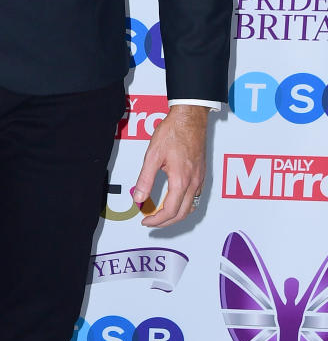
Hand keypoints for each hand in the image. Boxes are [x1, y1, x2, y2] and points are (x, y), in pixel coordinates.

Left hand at [132, 105, 207, 227]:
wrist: (190, 118)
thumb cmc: (173, 132)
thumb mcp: (153, 155)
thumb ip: (145, 179)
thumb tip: (138, 198)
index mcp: (181, 179)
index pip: (170, 210)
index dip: (156, 220)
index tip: (145, 221)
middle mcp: (193, 182)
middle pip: (182, 213)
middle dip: (165, 222)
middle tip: (150, 222)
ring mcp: (200, 178)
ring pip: (191, 207)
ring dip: (176, 215)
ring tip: (160, 215)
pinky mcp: (201, 174)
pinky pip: (195, 197)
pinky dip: (184, 205)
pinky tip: (174, 201)